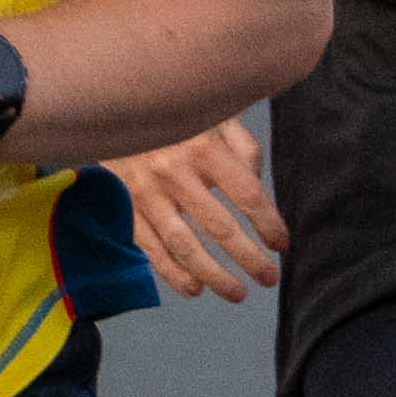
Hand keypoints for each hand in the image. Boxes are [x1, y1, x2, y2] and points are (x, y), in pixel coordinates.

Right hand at [116, 118, 286, 301]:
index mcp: (204, 145)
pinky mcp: (128, 205)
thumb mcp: (216, 115)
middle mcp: (174, 171)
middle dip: (249, 258)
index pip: (246, 194)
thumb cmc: (177, 112)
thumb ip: (243, 151)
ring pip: (183, 245)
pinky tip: (193, 288)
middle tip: (268, 279)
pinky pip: (150, 246)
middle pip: (219, 226)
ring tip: (237, 293)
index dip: (268, 223)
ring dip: (213, 275)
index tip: (281, 244)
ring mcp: (147, 191)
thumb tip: (256, 189)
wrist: (114, 103)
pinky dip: (171, 272)